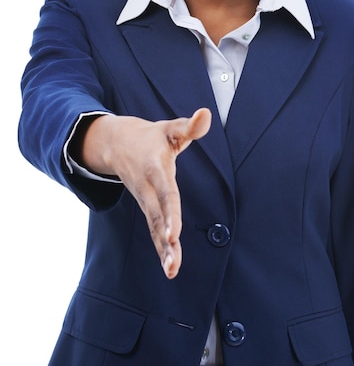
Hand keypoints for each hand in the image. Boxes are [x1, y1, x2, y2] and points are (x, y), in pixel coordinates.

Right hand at [80, 108, 211, 278]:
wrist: (116, 144)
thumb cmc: (151, 137)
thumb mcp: (170, 128)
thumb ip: (189, 126)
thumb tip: (206, 114)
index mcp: (155, 168)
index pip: (166, 193)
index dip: (170, 213)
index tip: (173, 234)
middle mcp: (148, 189)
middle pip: (157, 217)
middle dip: (164, 240)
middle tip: (173, 263)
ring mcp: (144, 200)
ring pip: (154, 228)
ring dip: (163, 250)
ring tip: (173, 270)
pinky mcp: (146, 208)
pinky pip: (153, 230)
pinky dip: (161, 249)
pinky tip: (170, 268)